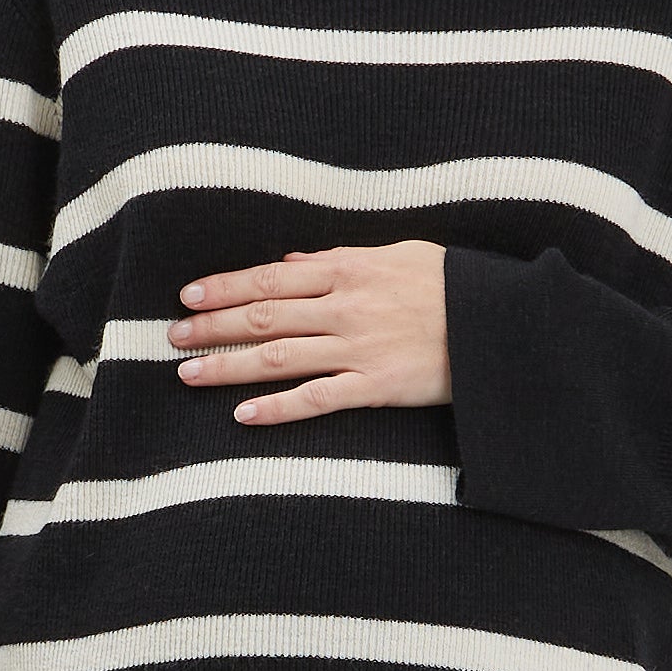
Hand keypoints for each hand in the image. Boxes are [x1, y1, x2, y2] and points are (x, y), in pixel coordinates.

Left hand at [168, 242, 450, 424]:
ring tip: (189, 374)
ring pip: (279, 357)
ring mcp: (358, 349)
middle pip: (263, 317)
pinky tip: (244, 416)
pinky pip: (318, 399)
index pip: (270, 278)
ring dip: (229, 367)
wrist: (500, 324)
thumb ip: (340, 259)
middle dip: (212, 327)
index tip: (188, 295)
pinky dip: (278, 408)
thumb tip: (292, 263)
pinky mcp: (376, 387)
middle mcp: (345, 308)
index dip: (225, 287)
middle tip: (172, 337)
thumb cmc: (451, 286)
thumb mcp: (398, 254)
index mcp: (347, 271)